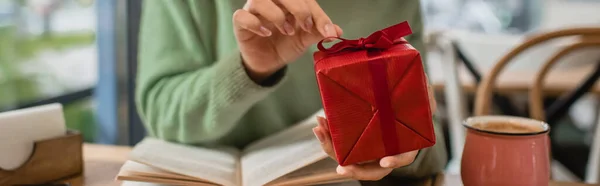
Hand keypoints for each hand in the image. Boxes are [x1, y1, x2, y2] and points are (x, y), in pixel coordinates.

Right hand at [233, 0, 342, 81]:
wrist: (267, 63)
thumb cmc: (285, 44)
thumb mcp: (304, 39)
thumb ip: (318, 32)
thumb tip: (338, 31)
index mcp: (289, 2)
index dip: (318, 14)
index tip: (328, 31)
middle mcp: (271, 1)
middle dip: (298, 8)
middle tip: (306, 27)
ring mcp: (254, 10)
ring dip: (276, 15)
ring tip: (287, 31)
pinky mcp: (240, 23)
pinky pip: (242, 16)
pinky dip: (255, 23)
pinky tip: (266, 33)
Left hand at [313, 79, 436, 180]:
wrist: (398, 107)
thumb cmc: (413, 108)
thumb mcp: (422, 101)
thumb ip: (423, 93)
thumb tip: (422, 79)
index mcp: (404, 145)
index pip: (402, 158)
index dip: (395, 161)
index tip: (385, 161)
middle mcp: (384, 153)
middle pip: (368, 169)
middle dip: (353, 170)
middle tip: (341, 168)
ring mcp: (367, 150)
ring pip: (348, 158)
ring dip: (332, 147)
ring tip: (321, 130)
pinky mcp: (353, 142)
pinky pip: (339, 145)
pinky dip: (328, 136)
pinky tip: (319, 123)